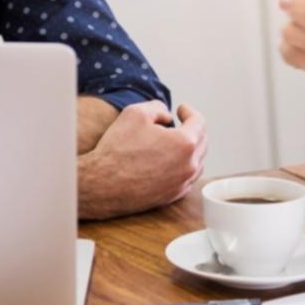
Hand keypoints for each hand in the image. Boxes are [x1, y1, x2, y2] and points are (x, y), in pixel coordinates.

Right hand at [79, 102, 207, 219]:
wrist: (102, 185)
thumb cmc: (118, 150)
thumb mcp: (136, 113)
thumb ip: (158, 108)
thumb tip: (168, 116)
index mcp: (185, 143)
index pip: (198, 122)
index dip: (189, 112)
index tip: (181, 110)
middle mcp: (189, 165)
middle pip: (202, 142)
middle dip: (192, 129)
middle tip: (180, 124)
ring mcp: (182, 183)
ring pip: (197, 162)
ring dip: (190, 149)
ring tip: (175, 142)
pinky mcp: (172, 196)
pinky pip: (187, 178)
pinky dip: (183, 167)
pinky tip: (170, 162)